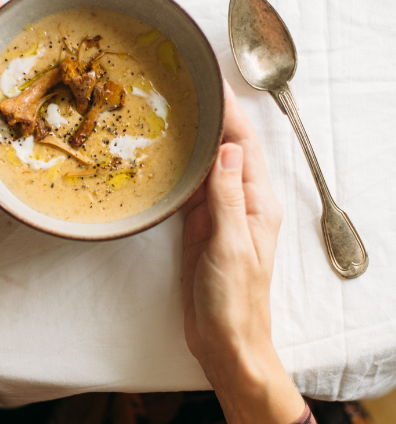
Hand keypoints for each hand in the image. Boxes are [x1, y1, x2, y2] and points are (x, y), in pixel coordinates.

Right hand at [183, 81, 303, 423]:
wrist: (226, 342)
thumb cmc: (235, 301)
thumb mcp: (230, 246)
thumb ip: (227, 197)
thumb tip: (227, 148)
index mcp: (257, 202)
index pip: (243, 145)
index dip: (228, 112)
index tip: (209, 80)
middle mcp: (241, 202)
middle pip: (225, 148)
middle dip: (210, 116)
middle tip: (183, 84)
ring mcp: (219, 214)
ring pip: (206, 166)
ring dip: (193, 139)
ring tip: (171, 108)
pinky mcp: (199, 228)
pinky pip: (190, 190)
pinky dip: (180, 169)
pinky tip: (166, 154)